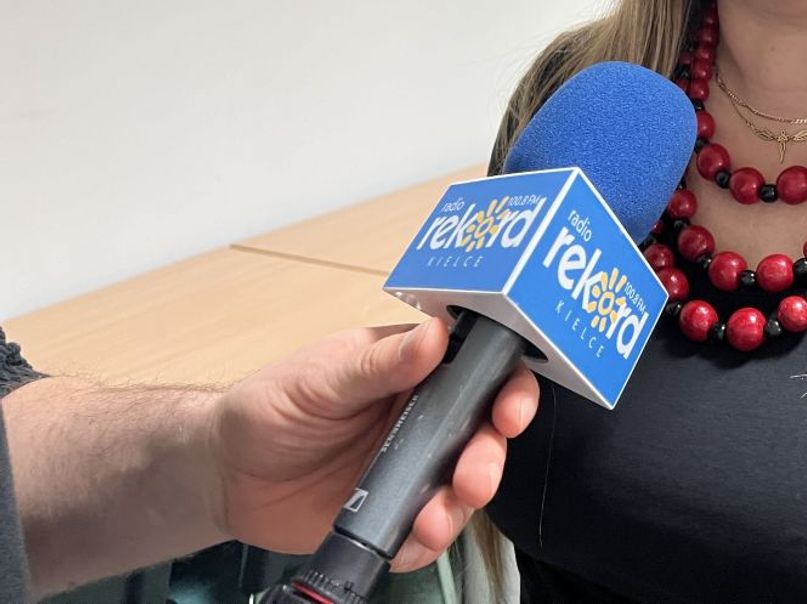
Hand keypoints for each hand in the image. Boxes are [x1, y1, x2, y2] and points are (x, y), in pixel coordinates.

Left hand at [208, 318, 538, 570]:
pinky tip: (411, 537)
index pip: (481, 370)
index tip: (511, 408)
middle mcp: (423, 419)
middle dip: (489, 456)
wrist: (225, 474)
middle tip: (473, 475)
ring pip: (463, 487)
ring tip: (434, 516)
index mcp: (415, 371)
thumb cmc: (271, 406)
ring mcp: (411, 469)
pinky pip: (426, 533)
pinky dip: (427, 541)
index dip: (508, 387)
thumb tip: (435, 335)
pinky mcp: (393, 515)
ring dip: (462, 503)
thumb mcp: (322, 377)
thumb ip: (379, 363)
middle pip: (483, 434)